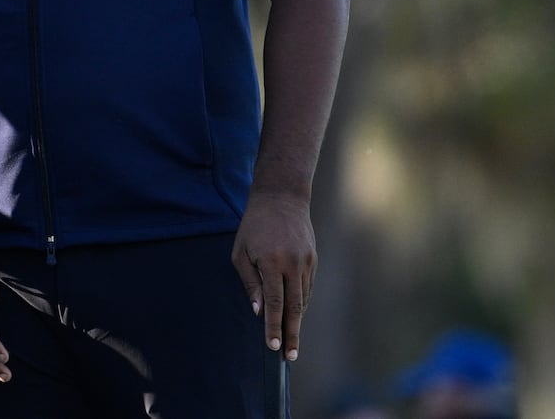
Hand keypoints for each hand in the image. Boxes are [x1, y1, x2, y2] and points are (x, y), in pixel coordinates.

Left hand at [231, 188, 315, 360]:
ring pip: (303, 299)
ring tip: (291, 341)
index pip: (274, 302)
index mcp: (271, 262)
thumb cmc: (254, 226)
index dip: (273, 326)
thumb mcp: (240, 251)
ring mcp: (306, 262)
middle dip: (292, 333)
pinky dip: (301, 303)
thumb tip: (259, 311)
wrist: (282, 199)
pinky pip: (307, 288)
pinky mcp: (313, 260)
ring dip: (297, 321)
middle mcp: (292, 264)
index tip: (273, 346)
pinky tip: (295, 315)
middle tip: (291, 356)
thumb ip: (250, 282)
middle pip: (294, 307)